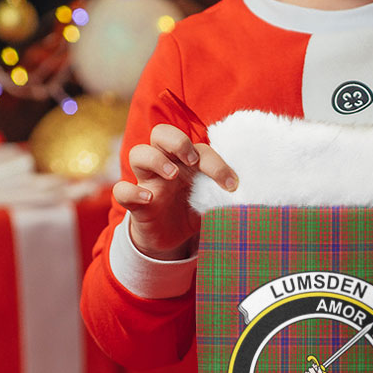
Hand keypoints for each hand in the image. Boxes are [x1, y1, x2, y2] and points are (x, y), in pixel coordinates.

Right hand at [112, 123, 236, 259]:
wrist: (172, 239)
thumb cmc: (193, 210)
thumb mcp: (212, 200)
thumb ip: (225, 193)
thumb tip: (252, 193)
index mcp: (186, 161)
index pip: (198, 147)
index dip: (216, 163)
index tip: (231, 184)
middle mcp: (165, 165)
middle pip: (161, 133)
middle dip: (177, 141)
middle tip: (192, 160)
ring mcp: (147, 182)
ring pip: (138, 153)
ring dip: (156, 159)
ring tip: (173, 175)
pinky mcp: (135, 203)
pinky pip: (121, 190)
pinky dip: (131, 191)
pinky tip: (149, 199)